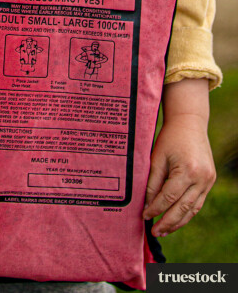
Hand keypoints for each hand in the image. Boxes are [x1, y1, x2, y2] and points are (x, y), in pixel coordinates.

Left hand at [143, 79, 215, 235]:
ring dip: (178, 222)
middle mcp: (201, 178)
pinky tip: (176, 219)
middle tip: (154, 232)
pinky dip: (187, 213)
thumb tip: (147, 204)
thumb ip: (153, 181)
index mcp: (187, 170)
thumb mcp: (157, 157)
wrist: (190, 122)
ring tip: (164, 231)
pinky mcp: (209, 181)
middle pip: (182, 208)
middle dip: (167, 222)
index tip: (144, 216)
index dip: (155, 209)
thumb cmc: (170, 137)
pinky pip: (198, 202)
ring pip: (192, 209)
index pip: (169, 197)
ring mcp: (208, 181)